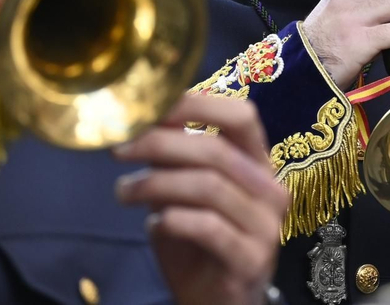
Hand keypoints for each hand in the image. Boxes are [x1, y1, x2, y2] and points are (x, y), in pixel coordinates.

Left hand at [113, 92, 287, 304]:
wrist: (213, 302)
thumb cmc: (196, 243)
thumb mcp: (181, 193)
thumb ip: (172, 159)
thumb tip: (141, 117)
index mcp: (257, 164)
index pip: (242, 116)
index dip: (198, 104)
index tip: (151, 108)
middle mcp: (269, 190)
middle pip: (216, 151)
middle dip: (160, 144)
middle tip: (119, 150)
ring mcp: (265, 226)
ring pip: (208, 187)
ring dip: (156, 184)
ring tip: (123, 192)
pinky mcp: (251, 259)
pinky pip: (209, 227)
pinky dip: (174, 219)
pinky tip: (153, 224)